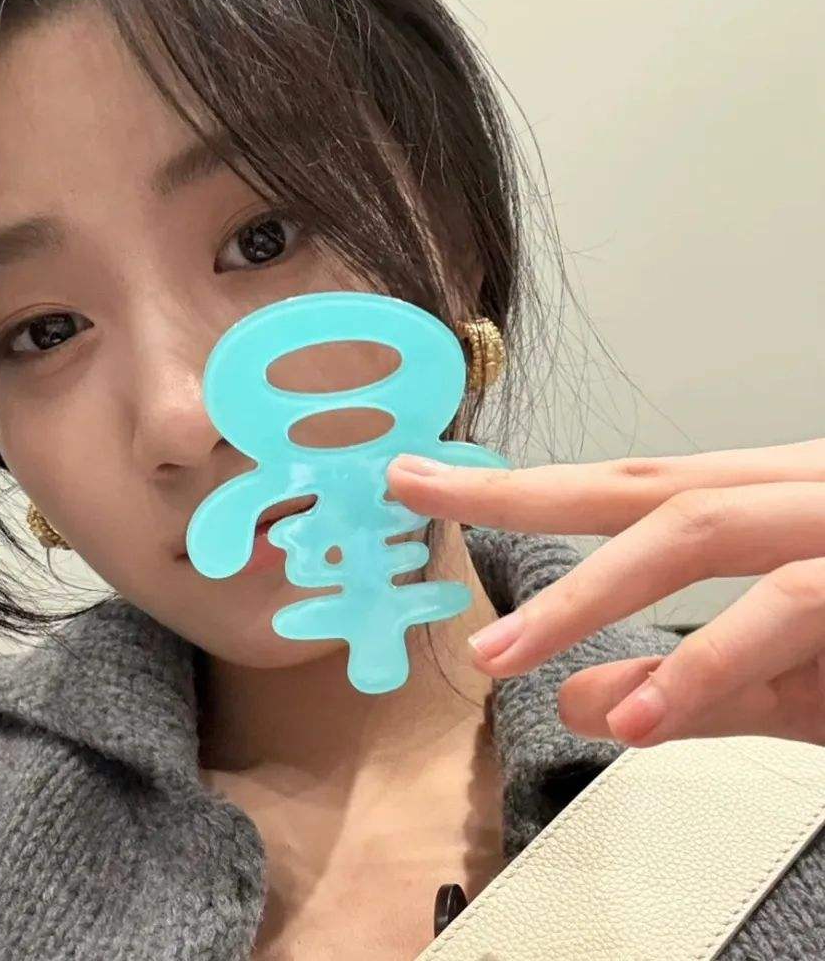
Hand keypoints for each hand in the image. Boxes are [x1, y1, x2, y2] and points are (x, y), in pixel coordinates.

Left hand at [385, 439, 824, 747]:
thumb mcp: (791, 676)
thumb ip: (687, 685)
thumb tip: (576, 699)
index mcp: (769, 501)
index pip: (625, 485)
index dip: (518, 488)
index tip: (426, 483)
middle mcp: (796, 491)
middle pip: (639, 483)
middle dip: (515, 494)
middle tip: (414, 494)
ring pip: (691, 531)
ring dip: (584, 596)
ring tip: (500, 655)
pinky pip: (785, 608)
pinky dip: (703, 665)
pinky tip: (639, 719)